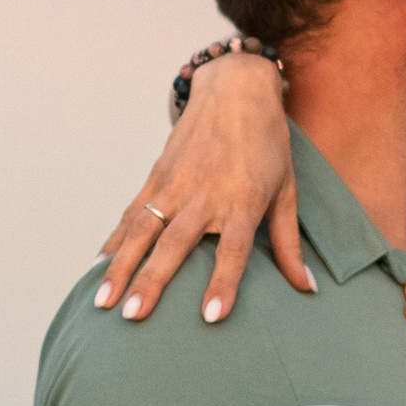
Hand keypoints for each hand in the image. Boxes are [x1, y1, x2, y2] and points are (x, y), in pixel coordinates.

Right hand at [95, 52, 307, 325]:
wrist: (235, 89)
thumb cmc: (267, 144)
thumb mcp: (287, 191)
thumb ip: (289, 243)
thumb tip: (306, 288)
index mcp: (243, 201)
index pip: (233, 250)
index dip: (222, 283)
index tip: (210, 317)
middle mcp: (205, 195)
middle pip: (175, 244)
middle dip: (151, 281)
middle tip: (133, 316)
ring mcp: (175, 185)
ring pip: (142, 231)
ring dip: (121, 266)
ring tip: (104, 301)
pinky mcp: (156, 176)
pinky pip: (132, 213)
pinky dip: (115, 240)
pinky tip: (99, 265)